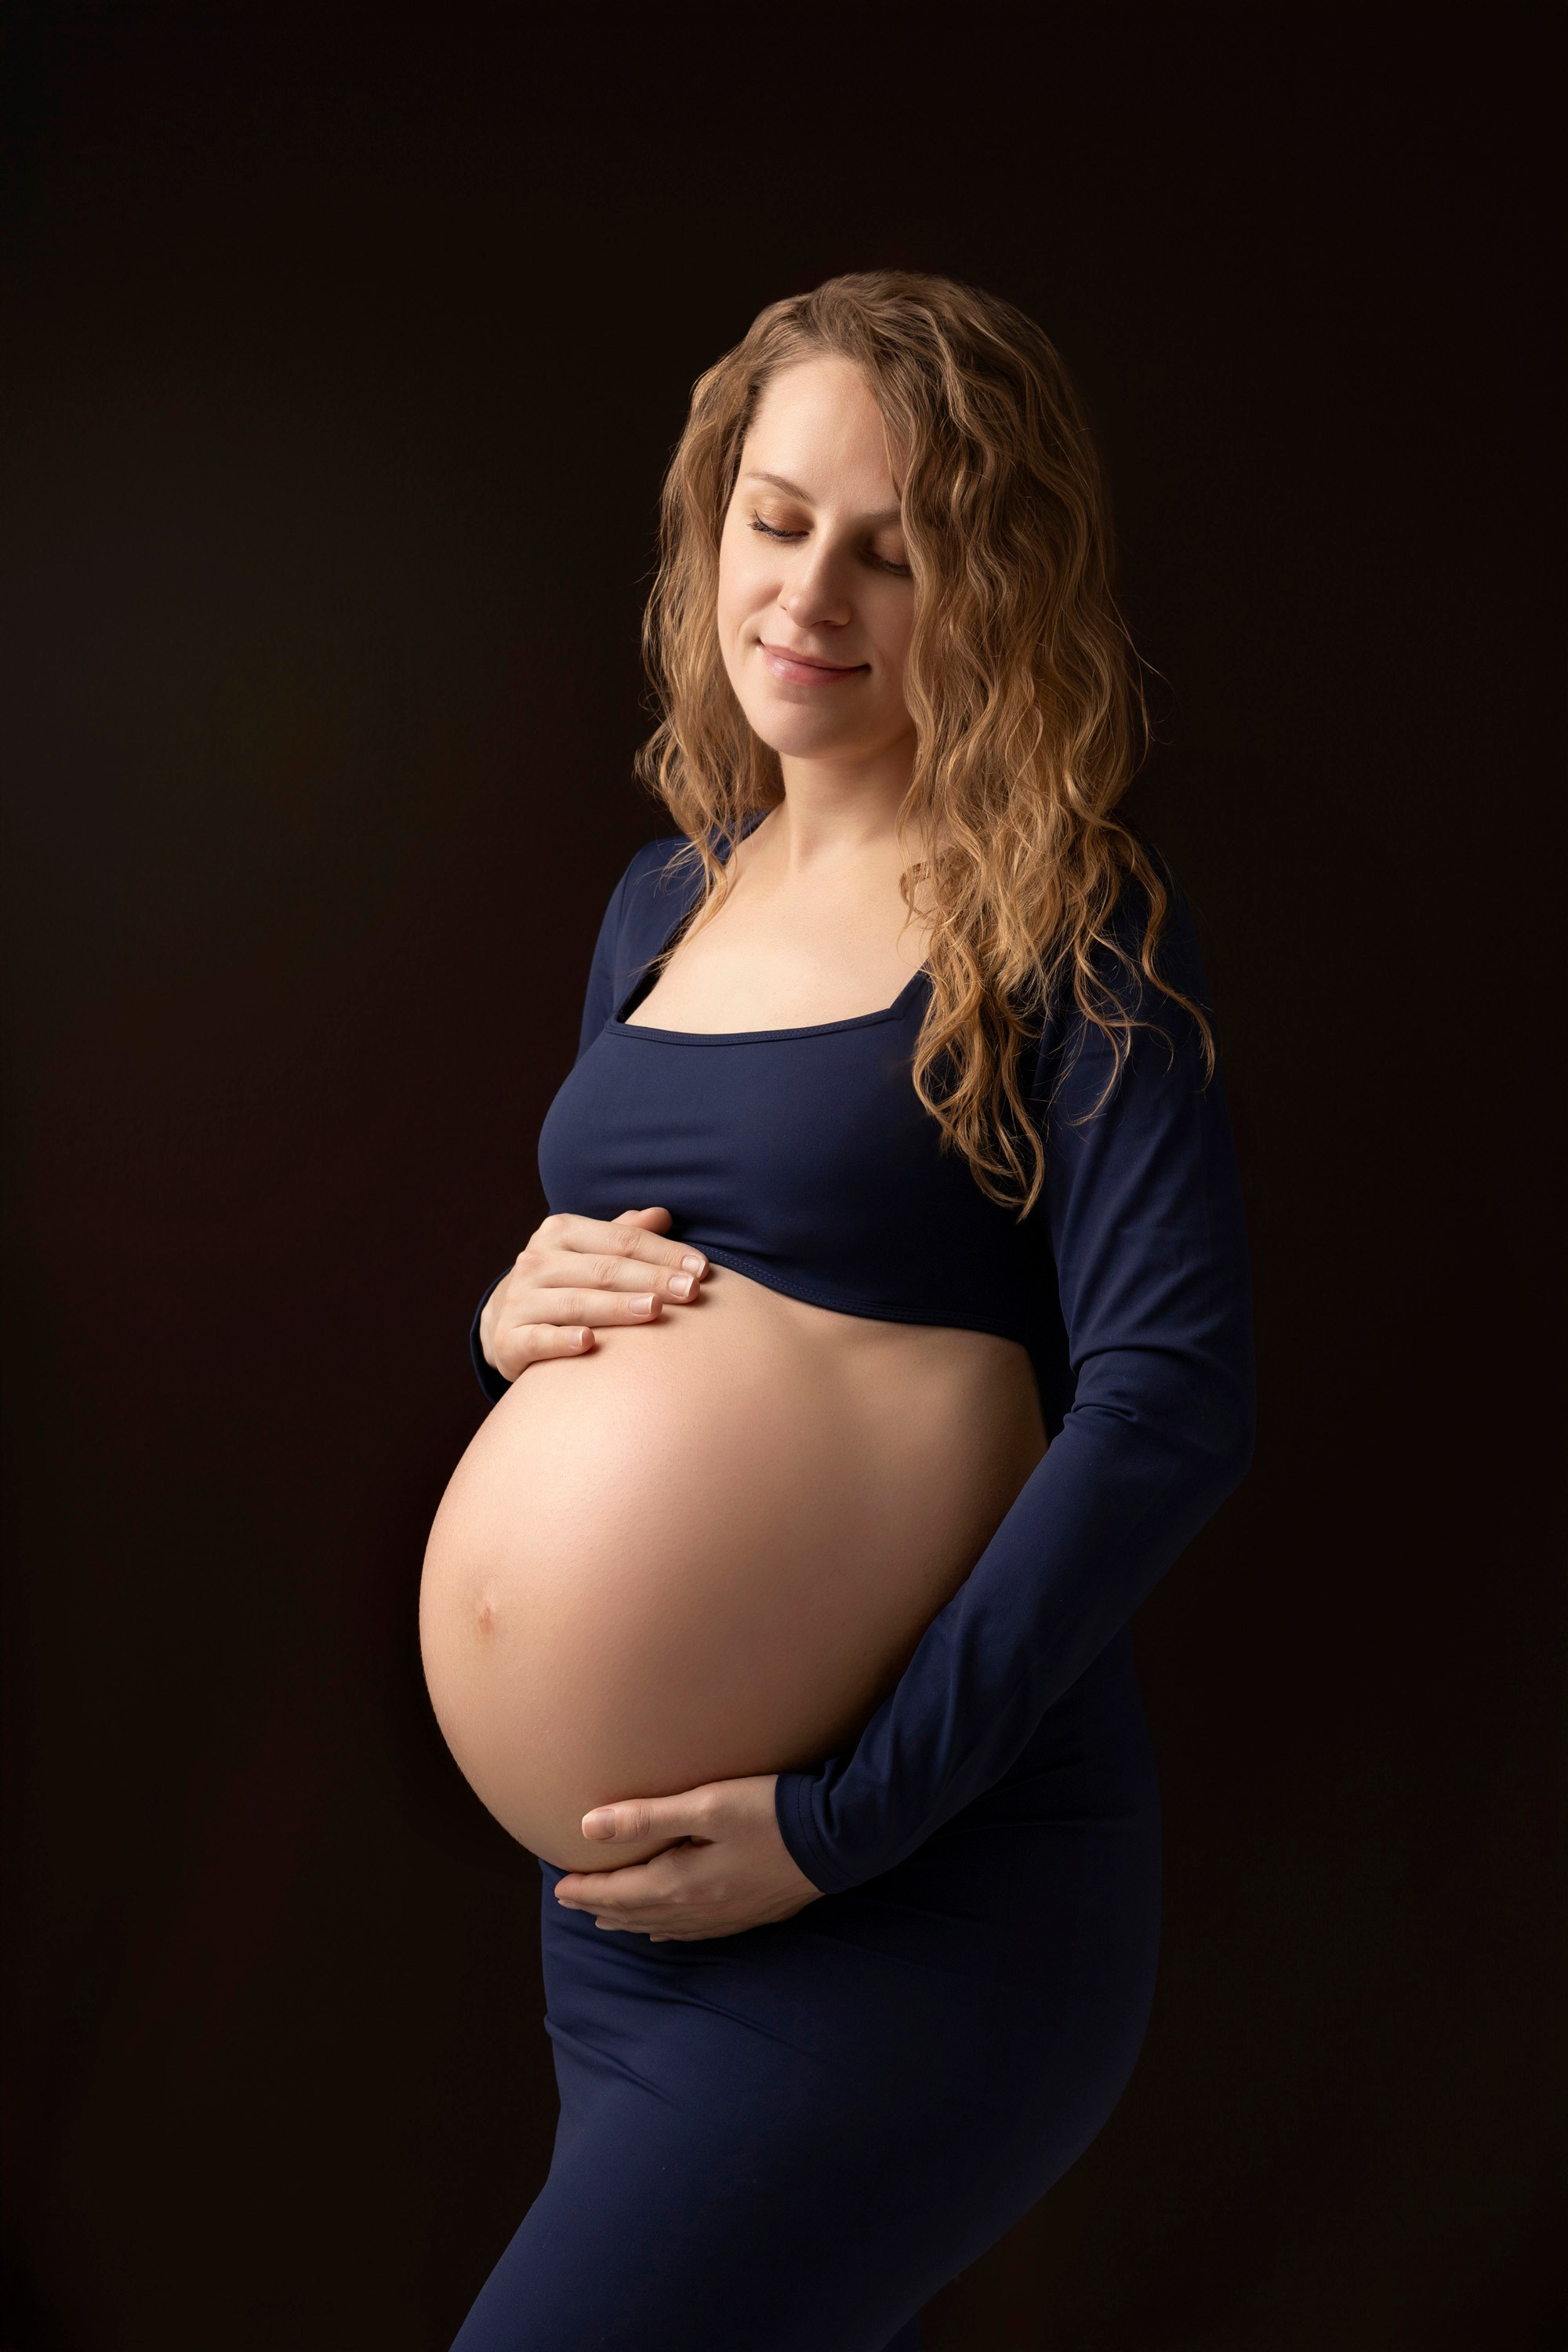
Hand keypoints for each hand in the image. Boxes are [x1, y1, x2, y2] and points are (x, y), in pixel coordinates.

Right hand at [479, 1207, 708, 1381]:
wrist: (507, 1319)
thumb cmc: (566, 1280)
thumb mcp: (590, 1251)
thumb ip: (625, 1234)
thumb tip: (662, 1215)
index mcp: (560, 1232)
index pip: (622, 1239)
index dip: (664, 1252)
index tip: (702, 1269)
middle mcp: (537, 1261)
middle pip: (604, 1270)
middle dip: (651, 1279)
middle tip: (690, 1291)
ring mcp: (521, 1300)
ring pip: (575, 1303)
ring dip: (617, 1307)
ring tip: (655, 1311)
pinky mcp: (508, 1339)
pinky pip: (538, 1339)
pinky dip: (562, 1341)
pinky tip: (588, 1343)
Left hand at [552, 1776, 823, 1941]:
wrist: (840, 1838)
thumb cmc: (772, 1812)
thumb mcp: (706, 1804)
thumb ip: (646, 1816)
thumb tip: (587, 1828)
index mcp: (682, 1883)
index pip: (619, 1893)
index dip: (586, 1890)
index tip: (558, 1888)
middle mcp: (700, 1909)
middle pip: (637, 1914)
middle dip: (601, 1907)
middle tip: (572, 1902)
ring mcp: (727, 1916)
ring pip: (664, 1926)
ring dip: (631, 1921)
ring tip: (608, 1917)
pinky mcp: (751, 1913)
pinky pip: (695, 1931)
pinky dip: (669, 1930)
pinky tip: (667, 1929)